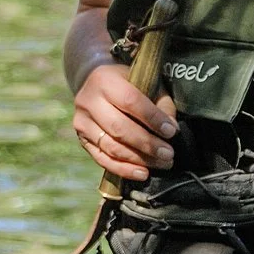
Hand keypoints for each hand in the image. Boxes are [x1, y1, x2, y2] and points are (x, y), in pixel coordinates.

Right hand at [72, 61, 176, 181]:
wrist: (96, 87)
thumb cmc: (129, 86)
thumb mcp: (147, 85)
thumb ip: (161, 104)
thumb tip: (171, 129)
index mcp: (104, 80)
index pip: (130, 101)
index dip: (152, 118)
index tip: (171, 132)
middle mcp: (88, 101)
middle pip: (119, 127)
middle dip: (147, 144)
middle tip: (168, 154)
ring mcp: (81, 122)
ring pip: (111, 147)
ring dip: (139, 159)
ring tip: (162, 163)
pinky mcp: (82, 140)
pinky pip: (103, 160)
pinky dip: (124, 170)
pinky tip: (143, 173)